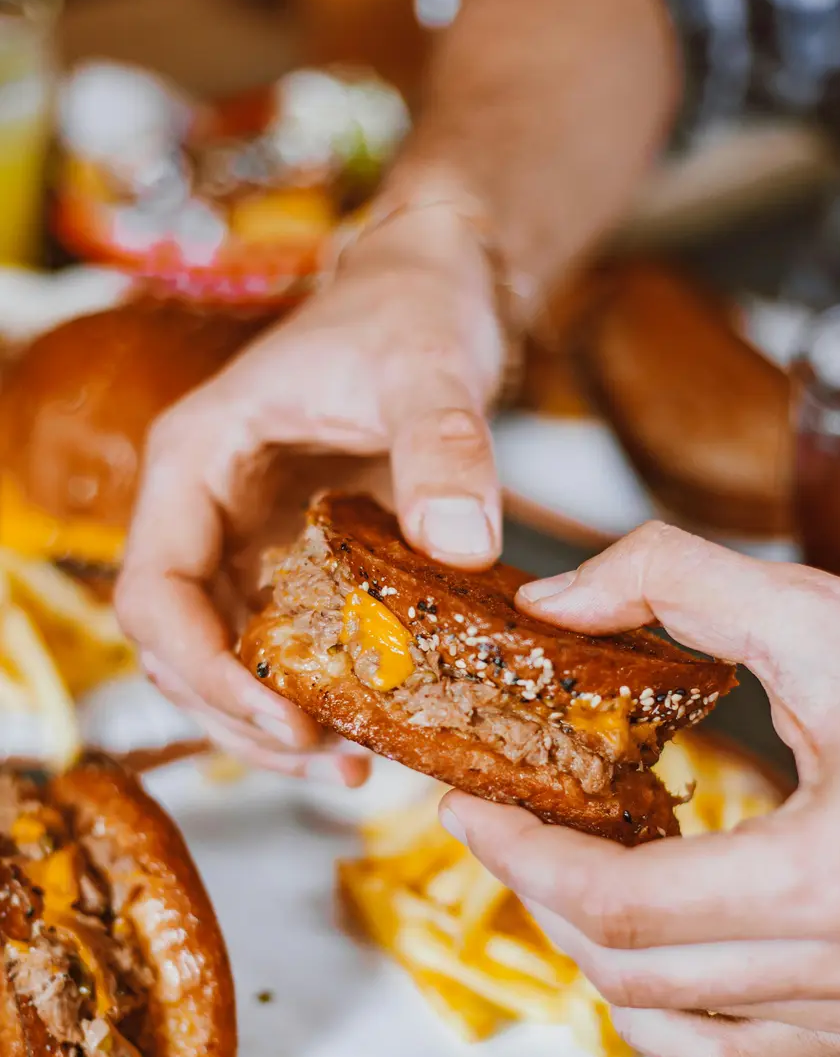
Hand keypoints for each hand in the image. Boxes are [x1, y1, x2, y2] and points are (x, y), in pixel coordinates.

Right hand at [115, 201, 506, 775]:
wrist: (436, 289)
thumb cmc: (411, 309)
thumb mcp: (427, 367)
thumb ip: (444, 445)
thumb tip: (465, 543)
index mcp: (196, 461)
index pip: (156, 591)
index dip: (205, 668)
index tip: (287, 718)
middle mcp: (206, 508)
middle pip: (182, 647)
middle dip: (244, 717)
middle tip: (334, 766)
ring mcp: (247, 538)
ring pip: (228, 657)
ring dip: (277, 722)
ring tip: (356, 767)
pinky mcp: (296, 556)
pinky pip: (286, 642)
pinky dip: (318, 691)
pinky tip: (374, 725)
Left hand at [439, 522, 839, 1056]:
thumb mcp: (825, 610)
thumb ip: (675, 580)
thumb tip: (556, 599)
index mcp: (832, 876)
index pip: (620, 905)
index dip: (520, 854)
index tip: (470, 803)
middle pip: (632, 969)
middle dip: (540, 893)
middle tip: (504, 822)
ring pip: (677, 1024)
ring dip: (596, 952)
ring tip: (565, 871)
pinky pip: (744, 1055)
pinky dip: (671, 1009)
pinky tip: (647, 947)